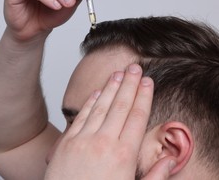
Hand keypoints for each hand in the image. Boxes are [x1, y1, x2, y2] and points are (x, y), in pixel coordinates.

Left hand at [44, 64, 175, 179]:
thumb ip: (155, 177)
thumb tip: (170, 160)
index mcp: (124, 155)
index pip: (137, 117)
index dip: (143, 96)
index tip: (148, 81)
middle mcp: (103, 142)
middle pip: (120, 106)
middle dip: (129, 84)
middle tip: (135, 67)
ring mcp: (83, 141)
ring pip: (100, 107)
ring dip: (110, 88)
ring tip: (118, 73)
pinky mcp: (66, 143)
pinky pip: (81, 116)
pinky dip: (90, 102)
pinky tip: (97, 92)